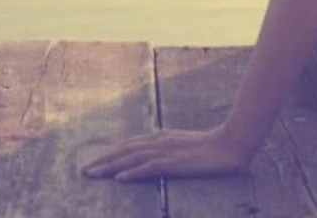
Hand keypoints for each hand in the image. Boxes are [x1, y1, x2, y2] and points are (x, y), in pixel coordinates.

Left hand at [81, 125, 249, 180]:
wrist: (232, 143)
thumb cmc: (213, 147)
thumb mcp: (187, 148)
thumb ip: (171, 151)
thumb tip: (154, 159)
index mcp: (163, 137)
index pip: (131, 144)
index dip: (112, 152)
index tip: (96, 161)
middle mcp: (161, 141)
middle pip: (126, 150)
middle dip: (104, 160)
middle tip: (84, 170)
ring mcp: (168, 151)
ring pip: (132, 157)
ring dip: (110, 166)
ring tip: (93, 174)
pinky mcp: (176, 162)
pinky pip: (150, 167)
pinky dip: (133, 171)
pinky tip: (120, 178)